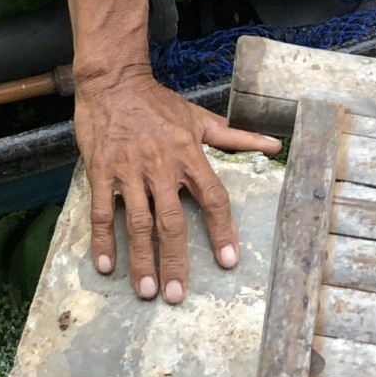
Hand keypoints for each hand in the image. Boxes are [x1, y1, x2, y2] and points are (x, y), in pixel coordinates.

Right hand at [75, 65, 280, 302]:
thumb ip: (235, 136)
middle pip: (171, 220)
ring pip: (136, 222)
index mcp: (188, 154)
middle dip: (176, 260)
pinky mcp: (101, 171)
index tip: (227, 261)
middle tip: (177, 294)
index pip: (212, 197)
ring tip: (146, 290)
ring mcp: (129, 170)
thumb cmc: (158, 103)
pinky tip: (106, 266)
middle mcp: (161, 165)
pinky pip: (102, 211)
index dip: (221, 230)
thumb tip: (274, 144)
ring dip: (142, 259)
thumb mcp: (198, 118)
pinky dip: (103, 240)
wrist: (113, 81)